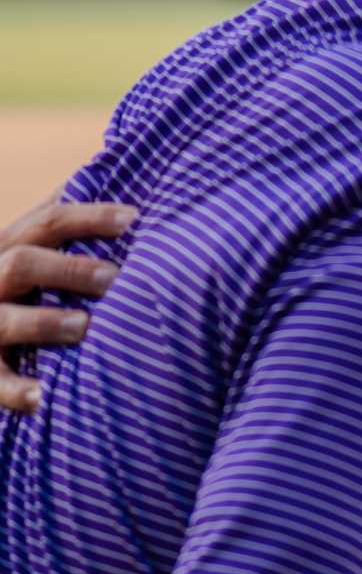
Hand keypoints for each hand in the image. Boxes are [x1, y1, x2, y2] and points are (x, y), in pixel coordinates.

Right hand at [2, 191, 134, 413]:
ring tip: (84, 326)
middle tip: (113, 278)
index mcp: (10, 248)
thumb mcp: (35, 253)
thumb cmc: (22, 289)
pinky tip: (43, 395)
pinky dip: (16, 390)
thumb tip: (118, 177)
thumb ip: (67, 229)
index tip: (136, 218)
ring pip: (4, 319)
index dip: (91, 216)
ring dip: (44, 321)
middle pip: (22, 262)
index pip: (48, 221)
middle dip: (68, 268)